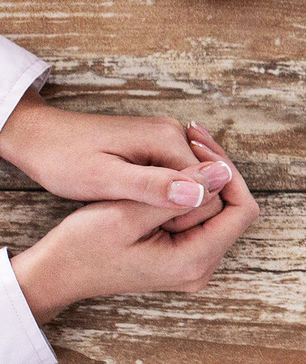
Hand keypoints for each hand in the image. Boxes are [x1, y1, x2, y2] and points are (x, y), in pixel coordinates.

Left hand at [0, 90, 231, 208]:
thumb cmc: (61, 158)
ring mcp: (166, 138)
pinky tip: (139, 204)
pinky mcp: (157, 146)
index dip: (190, 215)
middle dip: (185, 209)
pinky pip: (177, 177)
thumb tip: (201, 193)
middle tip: (144, 224)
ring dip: (175, 204)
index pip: (210, 186)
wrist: (37, 137)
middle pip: (206, 183)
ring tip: (139, 214)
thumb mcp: (102, 179)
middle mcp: (174, 134)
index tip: (156, 229)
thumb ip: (152, 186)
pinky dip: (165, 195)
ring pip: (194, 183)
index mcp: (167, 140)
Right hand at [8, 125, 258, 322]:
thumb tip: (222, 171)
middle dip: (215, 172)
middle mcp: (201, 269)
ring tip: (179, 146)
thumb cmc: (81, 245)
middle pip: (232, 209)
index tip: (201, 145)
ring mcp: (193, 264)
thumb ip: (175, 193)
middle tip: (192, 134)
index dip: (228, 173)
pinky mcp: (183, 256)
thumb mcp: (125, 213)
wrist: (56, 272)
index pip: (241, 211)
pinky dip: (190, 193)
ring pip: (217, 211)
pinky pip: (200, 218)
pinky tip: (170, 170)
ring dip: (202, 179)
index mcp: (193, 262)